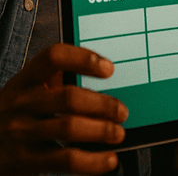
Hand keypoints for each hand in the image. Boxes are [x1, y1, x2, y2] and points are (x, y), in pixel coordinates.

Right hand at [0, 44, 126, 175]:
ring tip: (118, 134)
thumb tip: (105, 86)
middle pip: (69, 97)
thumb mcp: (25, 97)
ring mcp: (19, 133)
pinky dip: (93, 161)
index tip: (109, 68)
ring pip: (69, 127)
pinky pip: (65, 159)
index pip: (53, 58)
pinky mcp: (23, 161)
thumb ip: (54, 86)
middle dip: (103, 104)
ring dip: (102, 131)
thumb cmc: (13, 121)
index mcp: (23, 82)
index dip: (83, 58)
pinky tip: (108, 160)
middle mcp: (19, 104)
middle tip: (122, 112)